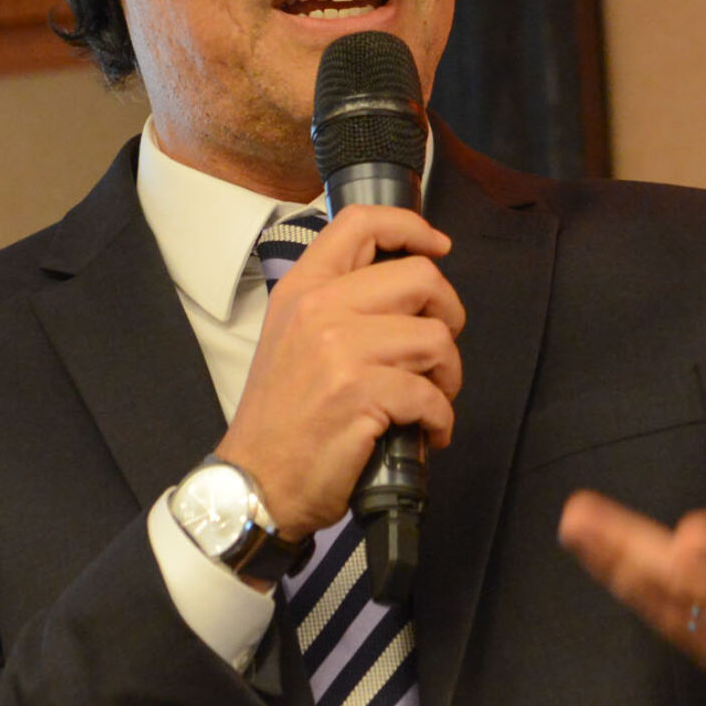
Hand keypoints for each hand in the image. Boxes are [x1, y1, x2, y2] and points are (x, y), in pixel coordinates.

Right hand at [217, 204, 464, 540]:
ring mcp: (339, 350)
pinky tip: (426, 433)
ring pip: (435, 338)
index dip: (411, 227)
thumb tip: (408, 293)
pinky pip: (430, 394)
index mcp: (303, 287)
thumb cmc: (282, 416)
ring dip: (448, 375)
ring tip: (431, 399)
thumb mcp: (292, 337)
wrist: (256, 482)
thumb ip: (338, 304)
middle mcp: (319, 308)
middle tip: (438, 351)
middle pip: (421, 277)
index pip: (361, 223)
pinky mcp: (360, 394)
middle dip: (449, 314)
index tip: (438, 246)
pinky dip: (440, 419)